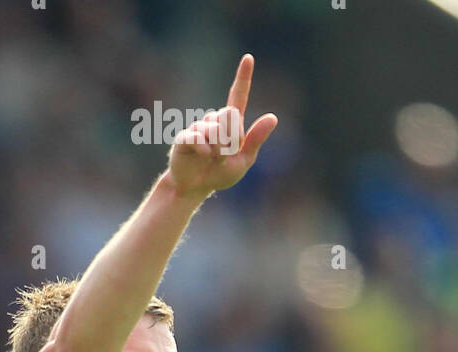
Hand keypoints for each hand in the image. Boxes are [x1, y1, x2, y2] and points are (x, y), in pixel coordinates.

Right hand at [166, 54, 276, 199]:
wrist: (193, 187)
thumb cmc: (219, 174)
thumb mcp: (244, 161)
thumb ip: (256, 140)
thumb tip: (273, 117)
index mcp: (231, 124)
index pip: (238, 96)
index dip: (243, 77)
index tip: (248, 58)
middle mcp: (214, 120)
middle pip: (230, 115)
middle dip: (231, 138)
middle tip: (224, 155)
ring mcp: (198, 128)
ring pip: (214, 128)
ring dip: (217, 148)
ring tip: (211, 158)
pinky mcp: (184, 137)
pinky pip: (197, 137)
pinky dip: (203, 149)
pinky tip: (202, 155)